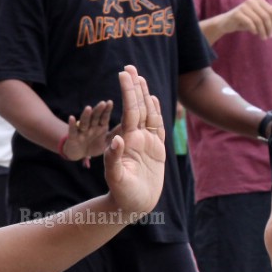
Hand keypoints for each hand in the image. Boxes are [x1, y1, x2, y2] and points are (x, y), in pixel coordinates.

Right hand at [60, 100, 113, 161]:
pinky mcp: (72, 139)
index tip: (110, 102)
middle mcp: (91, 127)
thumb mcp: (108, 141)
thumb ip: (117, 133)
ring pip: (84, 123)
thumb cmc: (94, 145)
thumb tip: (133, 124)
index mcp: (100, 127)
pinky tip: (71, 117)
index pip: (104, 117)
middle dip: (98, 110)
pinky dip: (72, 125)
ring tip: (88, 108)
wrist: (77, 153)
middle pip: (95, 118)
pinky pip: (72, 131)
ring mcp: (81, 132)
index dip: (106, 110)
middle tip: (102, 103)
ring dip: (86, 115)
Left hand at [104, 65, 164, 216]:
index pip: (129, 111)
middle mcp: (136, 138)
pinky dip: (156, 112)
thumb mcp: (115, 178)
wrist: (133, 205)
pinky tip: (154, 99)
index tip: (123, 73)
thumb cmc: (122, 194)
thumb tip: (117, 139)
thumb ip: (114, 159)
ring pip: (146, 113)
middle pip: (136, 107)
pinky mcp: (156, 149)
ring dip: (144, 95)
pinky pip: (157, 127)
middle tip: (129, 66)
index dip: (127, 92)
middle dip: (133, 87)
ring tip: (140, 76)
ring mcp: (146, 142)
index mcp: (127, 141)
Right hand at [224, 0, 271, 38]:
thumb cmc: (244, 20)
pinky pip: (249, 23)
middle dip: (269, 28)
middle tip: (269, 36)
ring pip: (258, 20)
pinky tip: (254, 33)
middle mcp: (251, 1)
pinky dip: (253, 29)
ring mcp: (243, 7)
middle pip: (265, 16)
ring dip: (262, 31)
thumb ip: (269, 12)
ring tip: (263, 37)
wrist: (225, 23)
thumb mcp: (258, 16)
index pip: (271, 11)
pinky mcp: (237, 14)